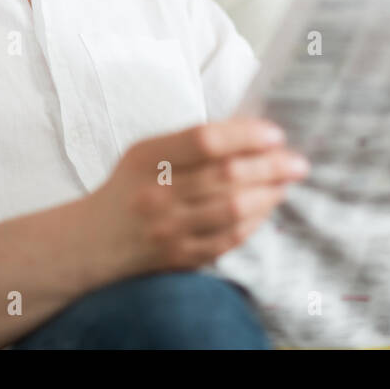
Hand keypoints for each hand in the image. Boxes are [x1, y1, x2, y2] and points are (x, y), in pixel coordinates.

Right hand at [89, 116, 309, 275]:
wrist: (92, 242)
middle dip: (271, 165)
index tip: (275, 134)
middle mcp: (156, 194)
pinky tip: (267, 205)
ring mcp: (169, 229)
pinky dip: (256, 219)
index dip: (245, 135)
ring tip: (287, 181)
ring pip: (234, 208)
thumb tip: (251, 131)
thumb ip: (190, 142)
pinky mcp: (181, 257)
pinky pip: (230, 238)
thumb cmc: (129, 187)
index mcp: (147, 159)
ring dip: (270, 192)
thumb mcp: (146, 153)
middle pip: (226, 175)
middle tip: (297, 161)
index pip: (204, 140)